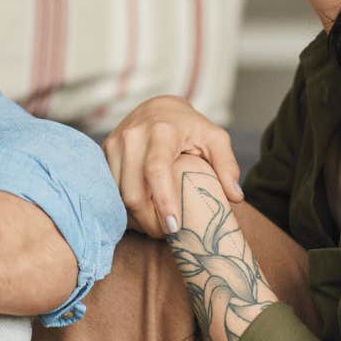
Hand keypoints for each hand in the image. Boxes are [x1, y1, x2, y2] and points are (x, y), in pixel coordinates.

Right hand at [104, 96, 243, 237]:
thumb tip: (235, 198)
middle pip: (132, 190)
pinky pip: (110, 188)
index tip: (174, 227)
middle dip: (148, 220)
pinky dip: (124, 205)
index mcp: (162, 131)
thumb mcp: (215, 138)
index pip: (156, 170)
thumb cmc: (190, 126)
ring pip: (118, 193)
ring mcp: (115, 143)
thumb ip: (227, 165)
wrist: (157, 107)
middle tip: (166, 234)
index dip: (163, 201)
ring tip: (154, 225)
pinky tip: (141, 213)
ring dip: (135, 216)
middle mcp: (133, 136)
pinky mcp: (105, 151)